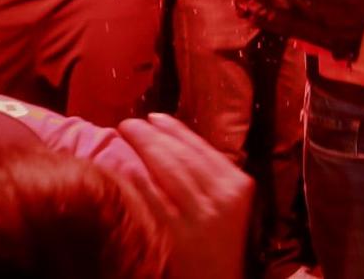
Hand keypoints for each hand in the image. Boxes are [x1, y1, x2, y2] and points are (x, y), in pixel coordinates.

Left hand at [118, 112, 253, 278]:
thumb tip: (175, 144)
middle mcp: (223, 197)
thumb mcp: (227, 207)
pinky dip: (140, 181)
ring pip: (170, 171)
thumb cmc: (220, 245)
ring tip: (126, 135)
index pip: (202, 149)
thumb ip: (211, 179)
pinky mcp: (179, 236)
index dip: (176, 130)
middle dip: (155, 135)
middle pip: (183, 156)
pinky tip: (126, 167)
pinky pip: (155, 201)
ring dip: (145, 148)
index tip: (155, 117)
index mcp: (238, 186)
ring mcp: (201, 217)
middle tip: (129, 123)